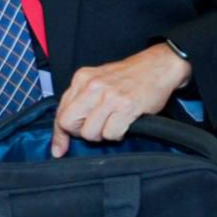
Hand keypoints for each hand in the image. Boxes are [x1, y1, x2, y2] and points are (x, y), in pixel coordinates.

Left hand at [51, 43, 190, 157]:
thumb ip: (80, 99)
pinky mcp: (126, 106)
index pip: (60, 111)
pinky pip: (111, 134)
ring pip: (90, 132)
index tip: (58, 149)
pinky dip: (117, 134)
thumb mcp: (97, 80)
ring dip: (102, 134)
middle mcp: (91, 86)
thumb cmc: (128, 77)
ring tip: (113, 122)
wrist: (158, 66)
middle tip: (96, 128)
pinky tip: (124, 122)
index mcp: (81, 79)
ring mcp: (108, 96)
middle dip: (81, 133)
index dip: (59, 133)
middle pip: (69, 123)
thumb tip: (66, 128)